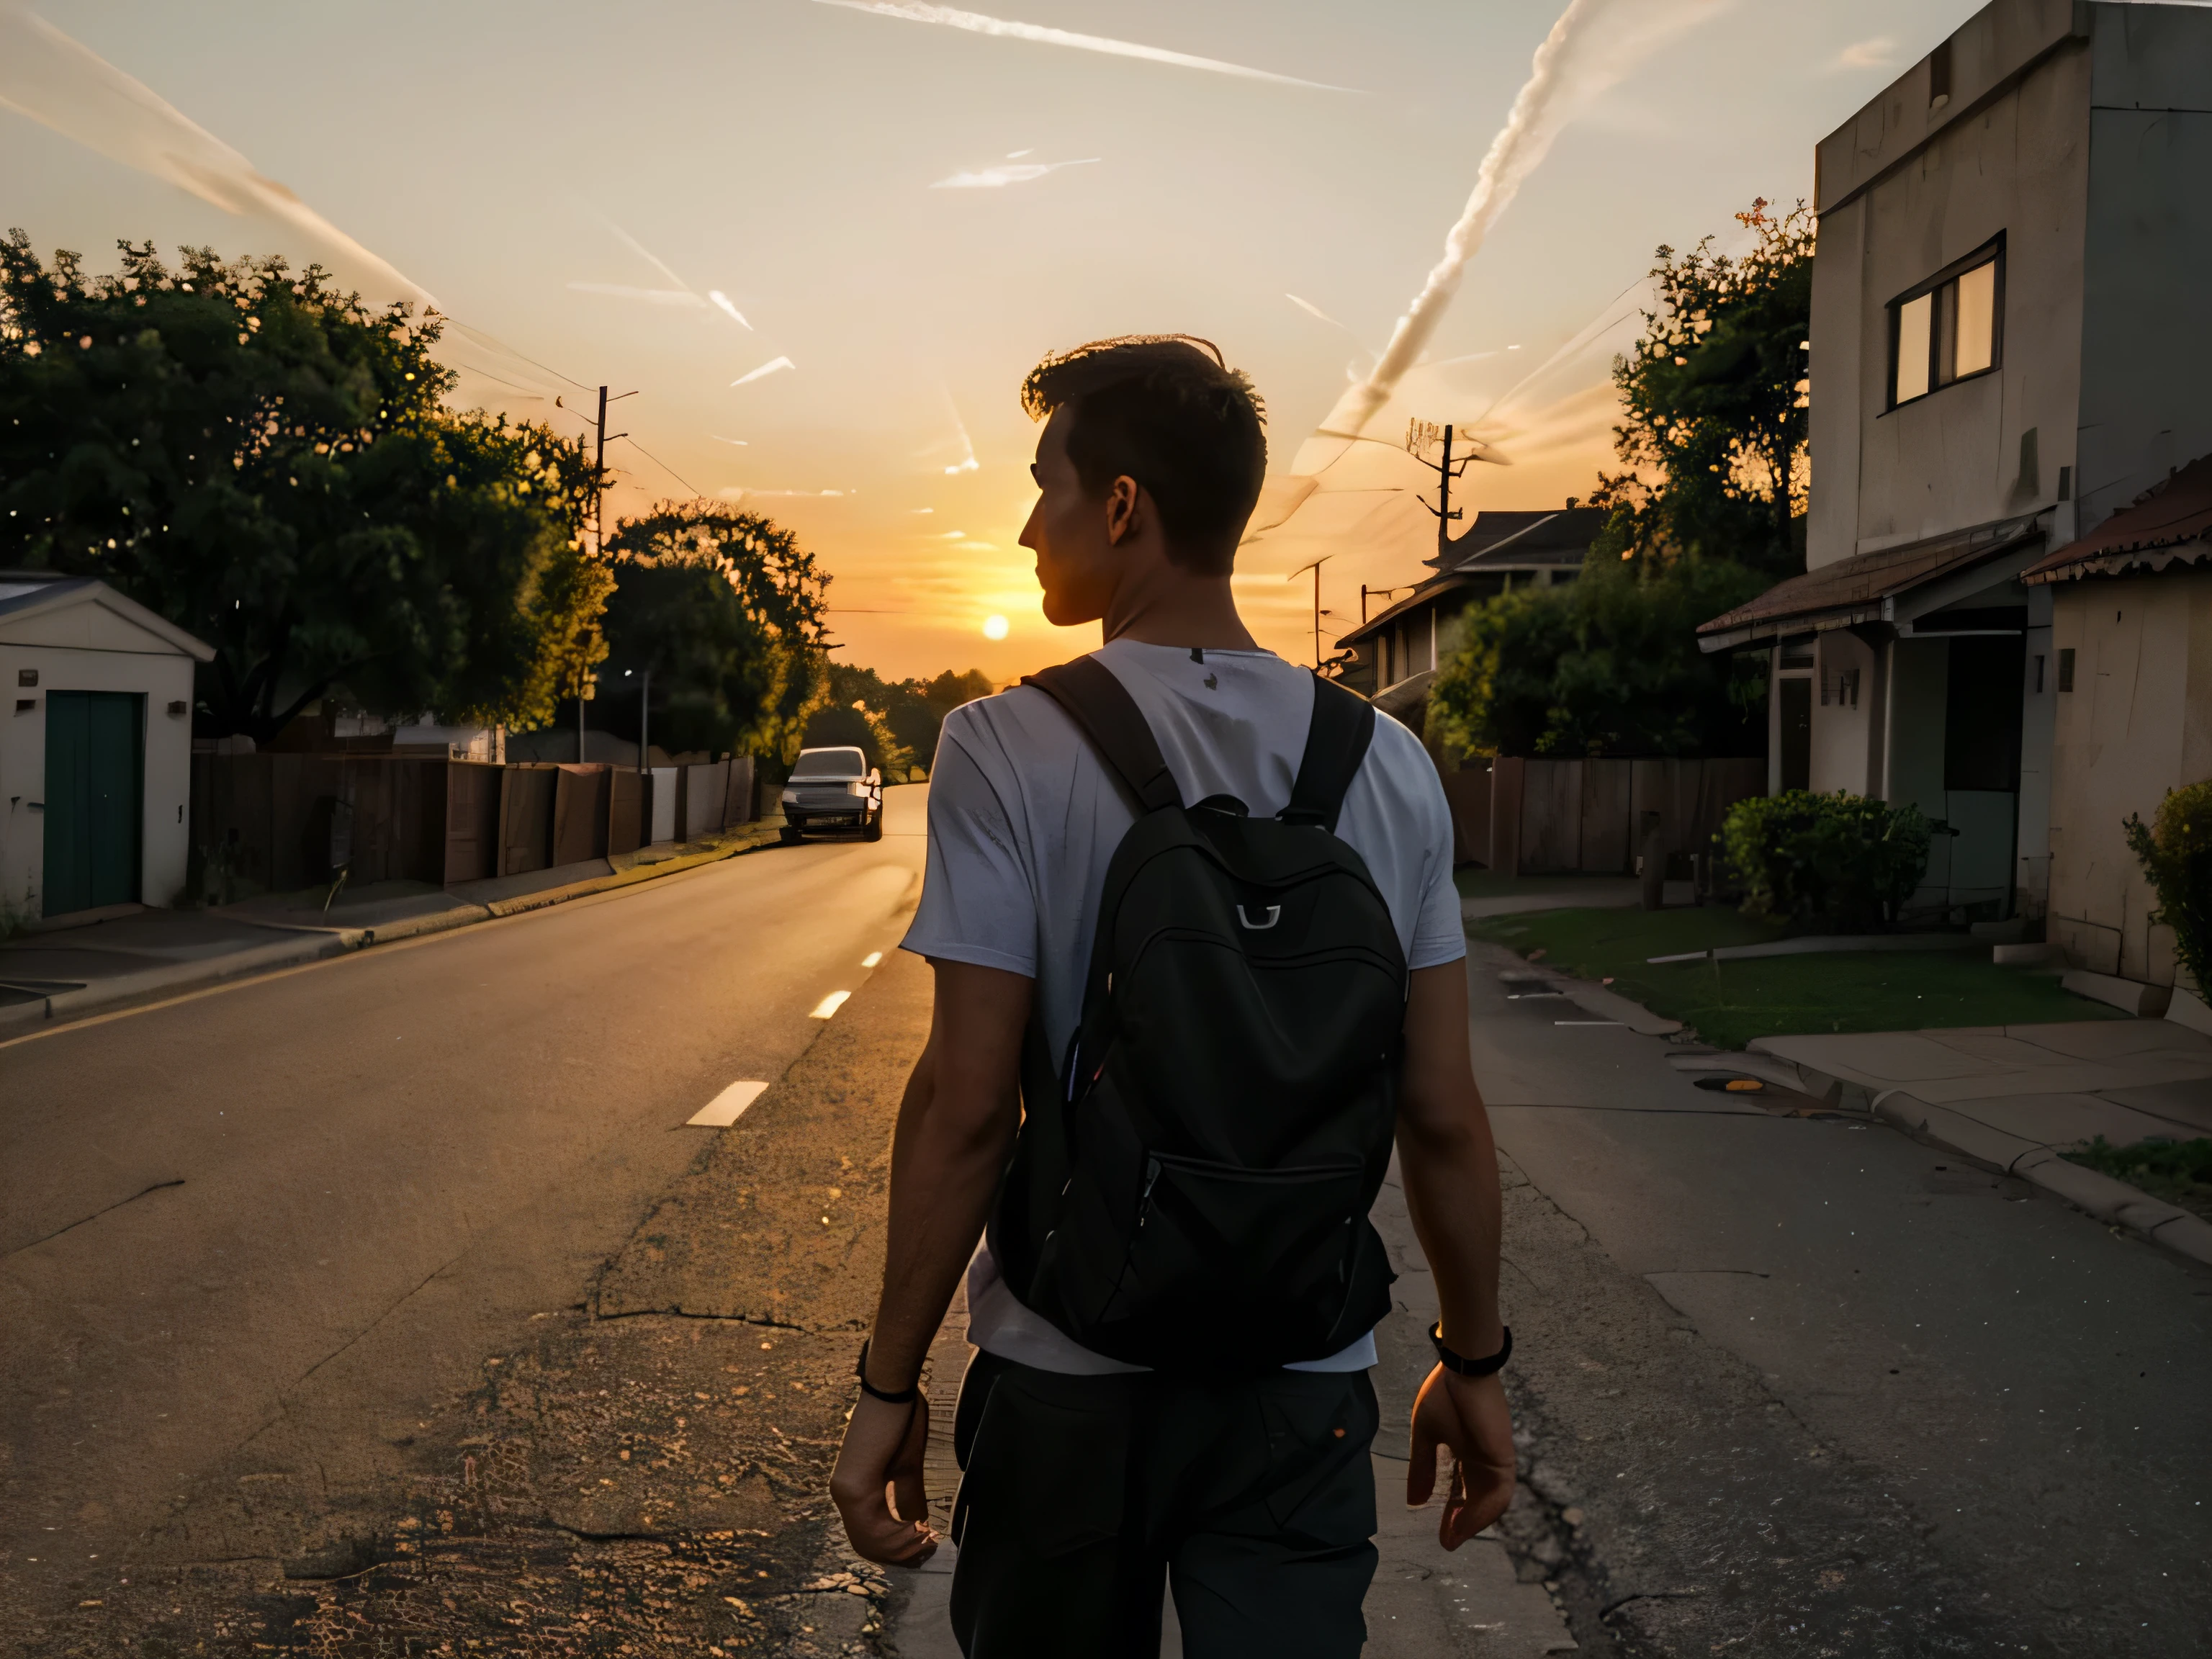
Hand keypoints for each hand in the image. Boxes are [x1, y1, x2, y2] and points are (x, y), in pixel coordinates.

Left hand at [830, 1391, 938, 1566]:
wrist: (891, 1390)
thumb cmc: (900, 1420)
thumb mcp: (908, 1467)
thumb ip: (909, 1498)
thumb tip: (920, 1526)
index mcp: (855, 1489)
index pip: (868, 1536)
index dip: (895, 1551)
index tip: (922, 1552)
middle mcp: (844, 1494)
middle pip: (867, 1545)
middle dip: (900, 1555)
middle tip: (928, 1552)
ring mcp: (846, 1493)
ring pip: (871, 1542)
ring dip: (902, 1548)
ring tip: (927, 1542)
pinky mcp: (855, 1487)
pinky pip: (875, 1529)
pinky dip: (899, 1537)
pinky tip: (920, 1531)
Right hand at [1405, 1364, 1515, 1549]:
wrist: (1463, 1369)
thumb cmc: (1444, 1395)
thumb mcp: (1426, 1436)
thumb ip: (1423, 1467)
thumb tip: (1413, 1501)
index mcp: (1465, 1453)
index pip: (1460, 1491)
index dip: (1452, 1513)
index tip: (1440, 1534)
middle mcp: (1482, 1461)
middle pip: (1476, 1501)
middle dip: (1462, 1523)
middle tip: (1447, 1541)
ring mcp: (1495, 1460)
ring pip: (1490, 1502)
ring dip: (1474, 1522)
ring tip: (1454, 1537)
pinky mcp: (1503, 1457)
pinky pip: (1500, 1492)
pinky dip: (1485, 1510)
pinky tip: (1468, 1523)